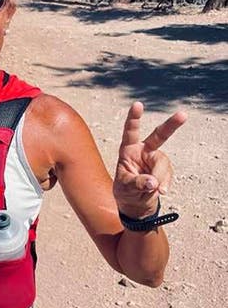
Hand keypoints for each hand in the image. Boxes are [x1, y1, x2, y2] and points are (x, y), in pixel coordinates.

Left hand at [113, 102, 186, 218]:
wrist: (135, 203)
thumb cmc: (125, 191)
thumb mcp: (125, 188)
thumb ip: (136, 183)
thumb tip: (152, 182)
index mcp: (128, 149)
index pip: (130, 132)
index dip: (134, 118)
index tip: (137, 104)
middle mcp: (144, 150)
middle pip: (159, 135)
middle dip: (171, 125)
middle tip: (183, 115)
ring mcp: (156, 159)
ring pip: (163, 163)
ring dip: (159, 177)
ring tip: (153, 190)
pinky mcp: (164, 169)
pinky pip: (167, 175)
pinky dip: (164, 184)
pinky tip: (159, 191)